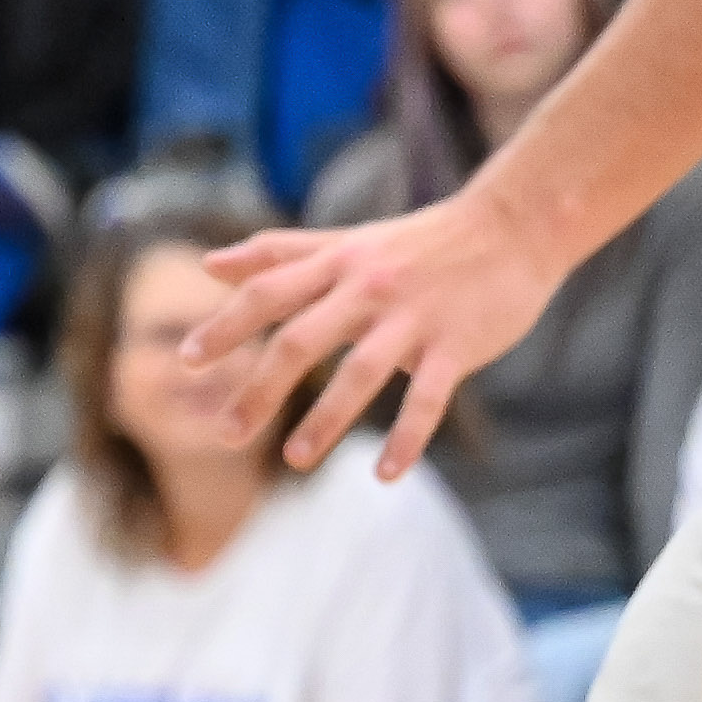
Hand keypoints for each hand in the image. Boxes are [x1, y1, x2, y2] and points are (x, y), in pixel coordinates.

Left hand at [189, 182, 563, 481]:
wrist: (514, 226)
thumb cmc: (420, 242)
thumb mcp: (346, 241)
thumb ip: (279, 254)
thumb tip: (209, 264)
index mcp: (337, 264)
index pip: (266, 294)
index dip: (225, 326)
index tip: (187, 360)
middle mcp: (368, 288)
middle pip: (300, 340)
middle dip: (260, 389)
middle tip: (226, 434)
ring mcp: (413, 318)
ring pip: (360, 374)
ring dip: (325, 421)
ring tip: (295, 460)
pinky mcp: (457, 345)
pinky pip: (428, 399)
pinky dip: (407, 438)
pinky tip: (385, 474)